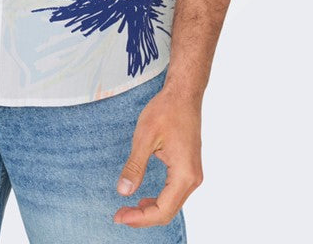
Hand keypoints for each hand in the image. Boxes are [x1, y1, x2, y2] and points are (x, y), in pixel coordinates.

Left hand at [114, 82, 203, 227]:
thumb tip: (123, 192)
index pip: (162, 210)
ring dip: (150, 210)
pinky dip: (158, 200)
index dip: (140, 218)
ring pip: (172, 204)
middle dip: (143, 217)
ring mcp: (193, 174)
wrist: (184, 93)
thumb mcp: (145, 137)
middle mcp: (193, 179)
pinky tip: (144, 199)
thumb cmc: (166, 110)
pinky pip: (174, 194)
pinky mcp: (189, 168)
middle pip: (168, 212)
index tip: (118, 216)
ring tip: (127, 209)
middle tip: (118, 215)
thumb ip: (135, 166)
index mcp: (184, 174)